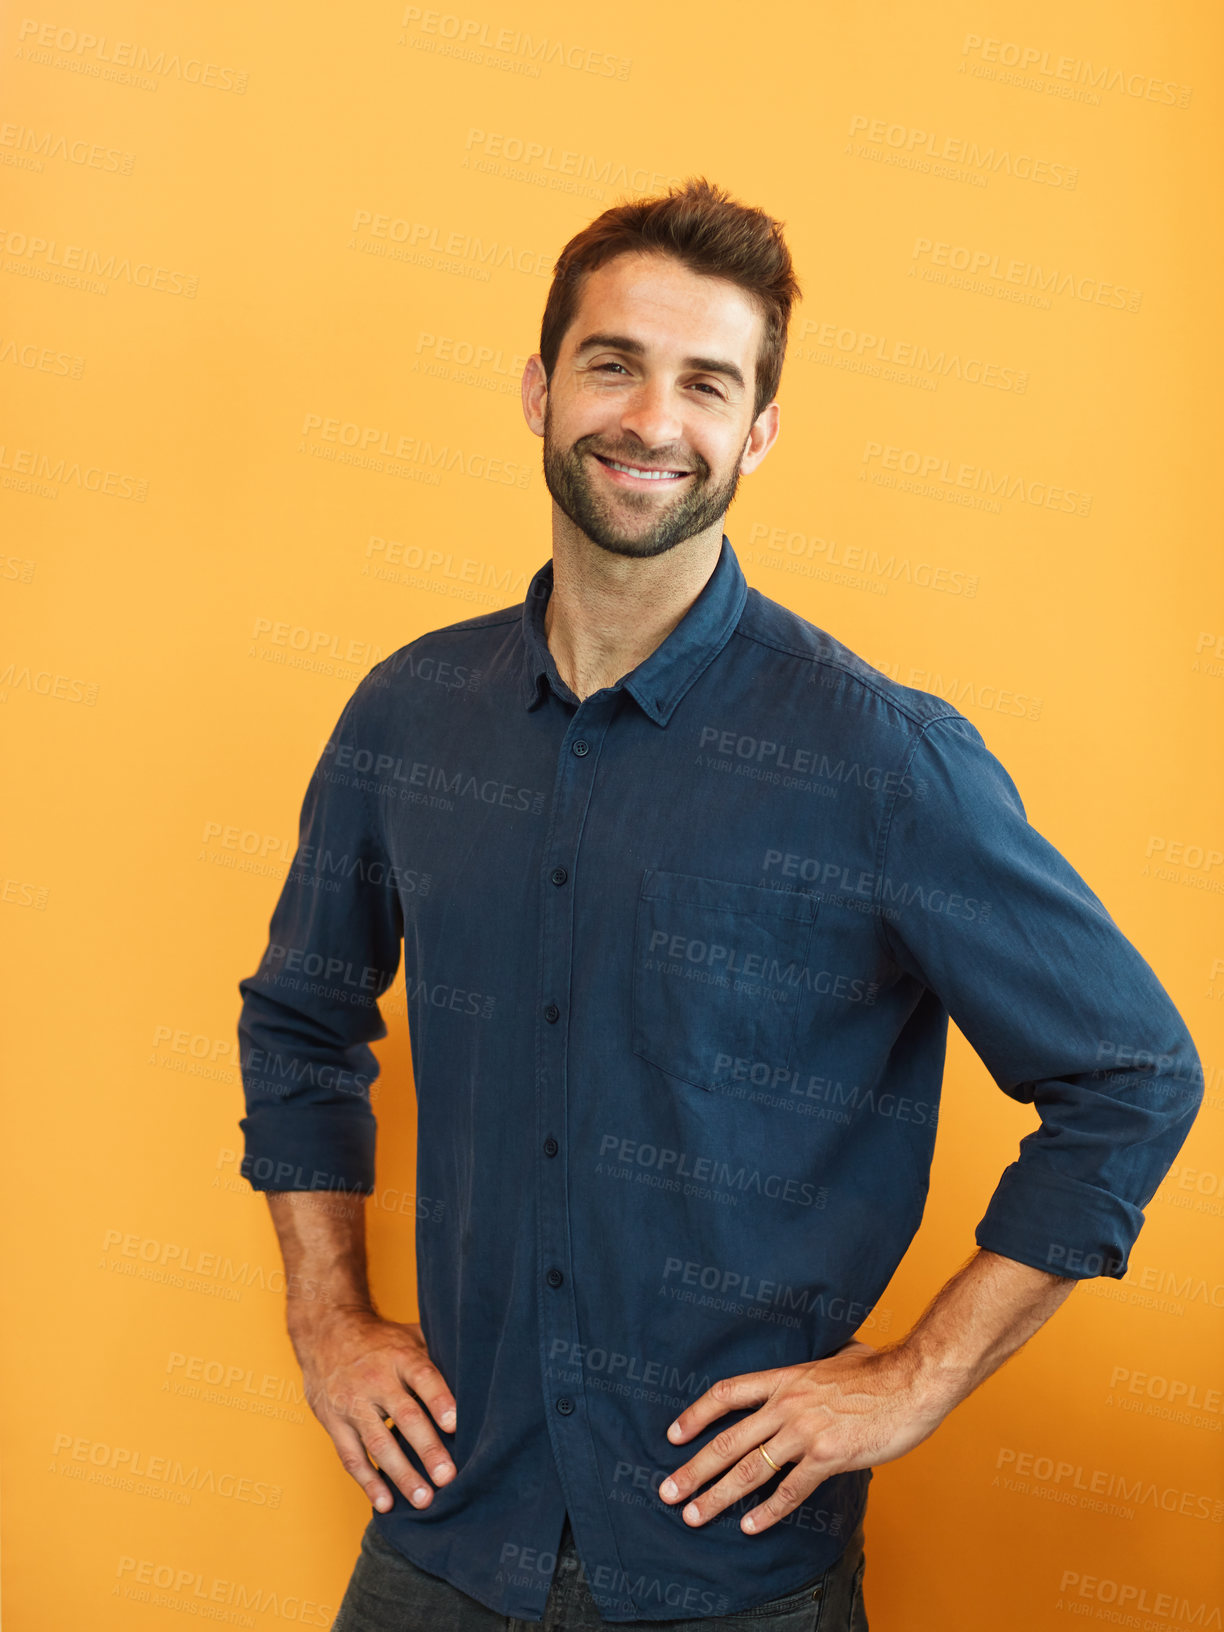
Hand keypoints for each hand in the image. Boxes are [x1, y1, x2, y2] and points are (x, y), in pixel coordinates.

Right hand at [288, 1306, 457, 1512]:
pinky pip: (352, 1457)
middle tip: (447, 1477)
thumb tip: (480, 1370)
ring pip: (378, 1443)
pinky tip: (386, 1503)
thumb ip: (437, 1353)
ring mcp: (352, 1403)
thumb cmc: (380, 1340)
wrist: (326, 1333)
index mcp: (400, 1356)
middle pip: (405, 1416)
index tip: (455, 1425)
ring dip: (401, 1474)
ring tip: (423, 1500)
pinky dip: (369, 1482)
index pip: (423, 1377)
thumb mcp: (409, 1336)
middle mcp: (376, 1380)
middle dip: (427, 1449)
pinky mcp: (334, 1423)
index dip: (440, 1400)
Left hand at [658, 1339, 950, 1534]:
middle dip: (694, 1469)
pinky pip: (790, 1490)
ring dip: (718, 1496)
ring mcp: (805, 1431)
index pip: (727, 1394)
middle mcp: (787, 1404)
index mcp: (785, 1378)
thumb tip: (817, 1366)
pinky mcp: (828, 1456)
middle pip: (727, 1440)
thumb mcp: (836, 1357)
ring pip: (750, 1468)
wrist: (913, 1380)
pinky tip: (750, 1526)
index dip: (696, 1415)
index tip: (673, 1435)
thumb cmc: (881, 1370)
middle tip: (668, 1493)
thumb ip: (815, 1370)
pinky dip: (768, 1511)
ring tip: (694, 1516)